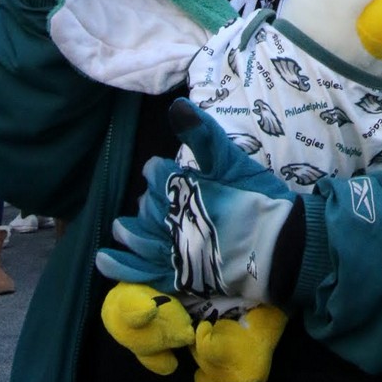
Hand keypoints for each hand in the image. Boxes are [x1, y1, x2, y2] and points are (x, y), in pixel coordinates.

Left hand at [96, 100, 295, 304]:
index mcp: (183, 187)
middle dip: (148, 200)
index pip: (157, 175)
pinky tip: (102, 260)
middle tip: (153, 197)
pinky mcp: (178, 276)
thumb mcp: (232, 159)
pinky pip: (142, 272)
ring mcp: (174, 249)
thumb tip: (176, 106)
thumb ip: (202, 133)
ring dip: (129, 231)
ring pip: (141, 237)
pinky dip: (120, 266)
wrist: (279, 245)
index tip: (159, 170)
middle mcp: (172, 218)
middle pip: (149, 206)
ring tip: (121, 227)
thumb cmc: (257, 198)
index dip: (157, 172)